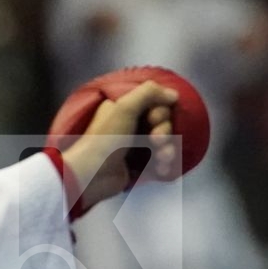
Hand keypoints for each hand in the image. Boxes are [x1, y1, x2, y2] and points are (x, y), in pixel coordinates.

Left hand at [60, 80, 182, 208]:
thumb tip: (174, 94)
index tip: (153, 118)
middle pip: (163, 123)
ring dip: (168, 149)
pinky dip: (164, 164)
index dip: (160, 111)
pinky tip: (160, 169)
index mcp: (125, 108)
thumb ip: (149, 93)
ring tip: (161, 158)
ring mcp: (137, 146)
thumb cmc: (106, 139)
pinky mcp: (141, 166)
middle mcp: (132, 124)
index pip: (155, 103)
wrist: (93, 175)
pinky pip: (161, 161)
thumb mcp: (124, 108)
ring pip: (165, 143)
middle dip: (165, 132)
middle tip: (155, 140)